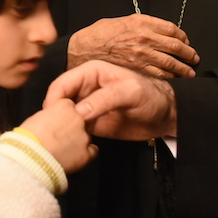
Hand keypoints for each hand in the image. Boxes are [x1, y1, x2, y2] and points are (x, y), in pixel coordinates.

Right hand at [16, 97, 95, 173]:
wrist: (30, 157)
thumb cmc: (27, 138)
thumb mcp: (37, 117)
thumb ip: (50, 115)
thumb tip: (53, 121)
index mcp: (65, 106)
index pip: (70, 107)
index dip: (63, 117)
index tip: (57, 124)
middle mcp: (78, 119)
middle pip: (80, 121)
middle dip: (72, 128)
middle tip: (59, 138)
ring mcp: (83, 137)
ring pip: (86, 136)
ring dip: (78, 141)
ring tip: (63, 150)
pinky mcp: (86, 154)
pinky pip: (92, 152)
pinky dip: (85, 154)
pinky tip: (73, 157)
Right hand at [47, 61, 174, 140]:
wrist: (166, 116)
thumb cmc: (152, 96)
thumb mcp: (131, 92)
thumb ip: (106, 98)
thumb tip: (80, 110)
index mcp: (90, 73)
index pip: (62, 83)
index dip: (54, 99)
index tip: (51, 116)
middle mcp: (85, 88)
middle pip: (59, 100)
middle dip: (54, 115)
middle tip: (55, 131)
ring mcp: (87, 107)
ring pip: (64, 116)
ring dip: (62, 128)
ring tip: (64, 140)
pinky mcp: (91, 124)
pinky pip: (74, 129)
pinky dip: (71, 137)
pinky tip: (74, 144)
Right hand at [67, 15, 198, 78]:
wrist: (82, 51)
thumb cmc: (97, 35)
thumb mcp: (120, 20)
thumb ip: (139, 24)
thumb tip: (154, 29)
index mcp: (141, 22)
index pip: (171, 29)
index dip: (182, 36)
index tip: (185, 40)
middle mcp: (144, 37)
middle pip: (176, 46)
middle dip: (188, 53)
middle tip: (194, 57)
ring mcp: (142, 54)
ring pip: (171, 62)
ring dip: (184, 67)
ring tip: (190, 71)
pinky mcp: (137, 69)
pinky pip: (160, 73)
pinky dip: (170, 76)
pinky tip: (175, 78)